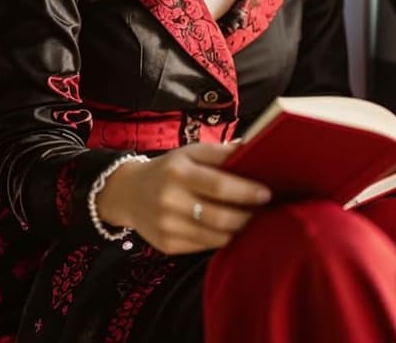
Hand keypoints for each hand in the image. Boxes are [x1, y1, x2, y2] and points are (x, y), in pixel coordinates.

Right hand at [95, 142, 270, 254]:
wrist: (128, 193)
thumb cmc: (168, 169)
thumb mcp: (189, 153)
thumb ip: (220, 153)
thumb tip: (254, 150)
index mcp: (178, 172)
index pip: (219, 186)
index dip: (246, 191)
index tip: (266, 193)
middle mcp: (170, 201)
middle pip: (219, 216)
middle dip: (248, 215)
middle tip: (264, 209)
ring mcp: (167, 226)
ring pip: (215, 235)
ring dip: (239, 228)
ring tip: (251, 218)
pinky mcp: (167, 245)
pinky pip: (205, 246)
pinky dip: (222, 238)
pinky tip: (230, 228)